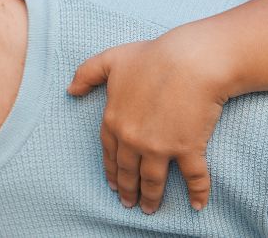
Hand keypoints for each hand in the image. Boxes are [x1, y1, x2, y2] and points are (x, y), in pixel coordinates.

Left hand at [67, 31, 230, 213]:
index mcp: (113, 120)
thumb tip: (70, 90)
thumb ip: (86, 74)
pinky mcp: (187, 148)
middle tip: (128, 203)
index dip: (111, 169)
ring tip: (150, 209)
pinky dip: (197, 193)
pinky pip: (193, 177)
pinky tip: (196, 206)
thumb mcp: (110, 59)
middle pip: (128, 171)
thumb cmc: (151, 57)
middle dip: (128, 189)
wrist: (189, 61)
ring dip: (151, 198)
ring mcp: (159, 146)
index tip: (112, 183)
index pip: (109, 152)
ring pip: (153, 180)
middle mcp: (132, 138)